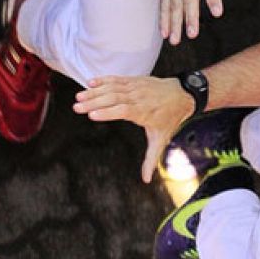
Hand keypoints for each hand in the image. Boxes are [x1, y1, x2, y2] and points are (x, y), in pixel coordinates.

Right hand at [74, 76, 195, 181]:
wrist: (183, 95)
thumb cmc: (170, 118)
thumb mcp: (160, 139)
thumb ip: (150, 159)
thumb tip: (146, 179)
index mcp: (144, 112)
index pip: (123, 110)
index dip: (107, 112)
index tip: (92, 115)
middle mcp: (138, 97)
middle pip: (113, 98)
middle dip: (94, 102)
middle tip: (77, 107)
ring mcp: (136, 87)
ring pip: (113, 88)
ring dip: (94, 92)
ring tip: (79, 97)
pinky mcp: (134, 80)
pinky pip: (117, 79)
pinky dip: (103, 80)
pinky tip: (90, 83)